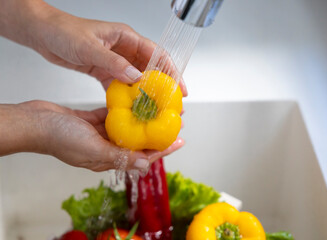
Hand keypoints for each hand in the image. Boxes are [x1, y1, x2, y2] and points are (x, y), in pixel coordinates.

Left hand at [0, 0, 186, 93]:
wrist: (43, 33)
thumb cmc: (64, 32)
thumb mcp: (89, 47)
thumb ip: (113, 62)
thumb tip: (136, 78)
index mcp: (127, 37)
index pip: (156, 55)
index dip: (171, 71)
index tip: (179, 88)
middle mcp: (124, 49)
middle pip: (150, 69)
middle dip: (162, 86)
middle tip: (170, 104)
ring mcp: (115, 61)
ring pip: (136, 79)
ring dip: (145, 94)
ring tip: (154, 110)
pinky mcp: (105, 70)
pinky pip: (120, 85)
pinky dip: (126, 96)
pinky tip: (130, 108)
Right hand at [0, 101, 183, 171]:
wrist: (34, 122)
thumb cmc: (59, 138)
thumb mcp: (92, 150)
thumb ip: (119, 157)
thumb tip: (144, 166)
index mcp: (107, 159)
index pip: (141, 156)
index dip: (162, 149)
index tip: (179, 140)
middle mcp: (106, 148)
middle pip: (138, 142)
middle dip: (156, 132)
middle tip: (174, 121)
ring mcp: (100, 134)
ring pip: (128, 128)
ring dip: (144, 120)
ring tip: (159, 110)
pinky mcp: (93, 121)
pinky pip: (114, 116)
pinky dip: (125, 110)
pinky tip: (136, 102)